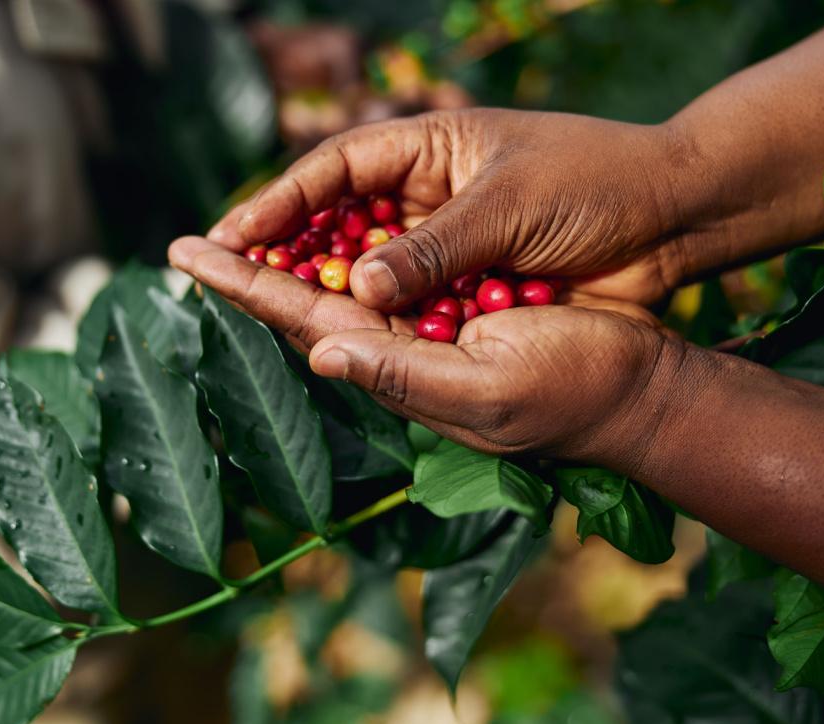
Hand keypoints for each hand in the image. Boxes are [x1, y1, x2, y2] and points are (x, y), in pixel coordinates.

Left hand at [169, 236, 679, 464]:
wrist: (636, 384)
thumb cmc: (572, 390)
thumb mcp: (487, 390)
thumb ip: (403, 373)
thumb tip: (323, 351)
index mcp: (395, 367)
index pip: (302, 317)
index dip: (243, 284)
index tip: (187, 254)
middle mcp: (401, 347)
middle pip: (308, 299)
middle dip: (250, 269)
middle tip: (194, 243)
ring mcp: (428, 325)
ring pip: (345, 283)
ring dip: (293, 255)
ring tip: (241, 232)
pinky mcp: (460, 303)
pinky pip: (393, 273)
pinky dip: (355, 249)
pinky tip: (328, 232)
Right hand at [207, 108, 687, 309]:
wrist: (671, 222)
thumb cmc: (595, 186)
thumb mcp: (511, 206)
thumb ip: (435, 248)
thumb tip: (360, 289)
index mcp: (428, 150)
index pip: (332, 172)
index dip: (276, 204)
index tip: (228, 236)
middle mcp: (423, 197)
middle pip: (333, 225)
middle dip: (277, 251)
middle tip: (216, 278)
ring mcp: (441, 246)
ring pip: (363, 272)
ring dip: (319, 292)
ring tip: (257, 314)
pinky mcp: (463, 290)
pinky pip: (405, 309)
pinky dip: (375, 325)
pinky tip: (338, 342)